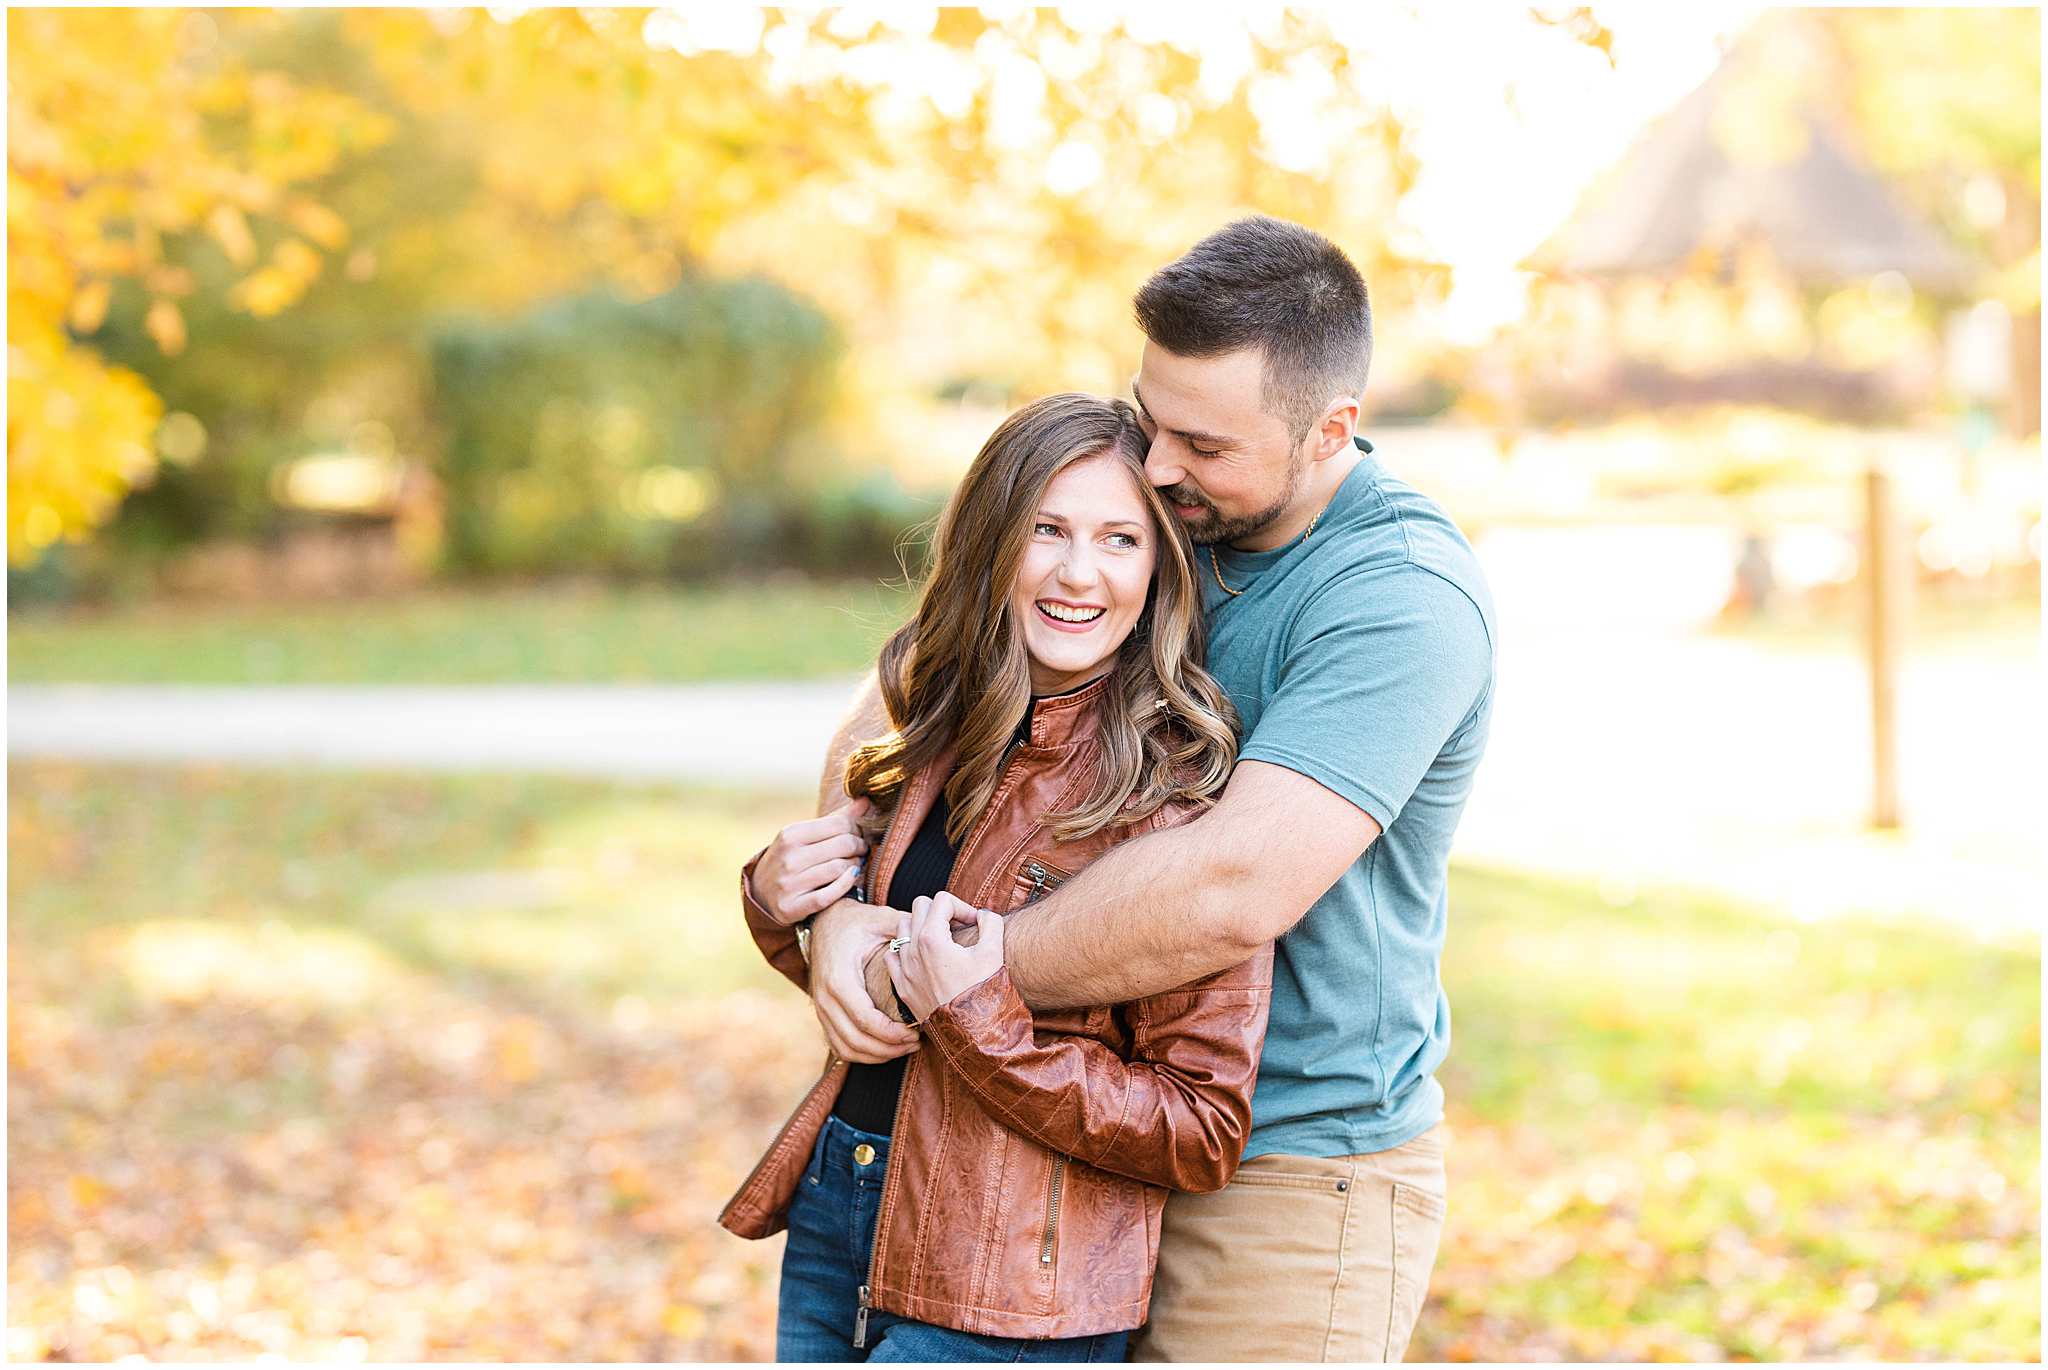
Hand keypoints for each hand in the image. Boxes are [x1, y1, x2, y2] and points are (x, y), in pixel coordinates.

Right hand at [749, 796, 871, 925]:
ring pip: (839, 868)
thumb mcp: (804, 835)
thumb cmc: (790, 858)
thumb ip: (836, 819)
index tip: (859, 834)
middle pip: (844, 845)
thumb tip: (866, 800)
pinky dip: (846, 885)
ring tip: (856, 864)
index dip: (857, 828)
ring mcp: (789, 883)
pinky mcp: (792, 906)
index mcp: (791, 834)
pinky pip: (830, 895)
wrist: (760, 893)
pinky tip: (851, 878)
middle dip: (860, 846)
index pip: (839, 824)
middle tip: (862, 850)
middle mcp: (788, 857)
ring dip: (856, 865)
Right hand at [809, 899, 919, 1062]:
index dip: (892, 1034)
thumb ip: (906, 928)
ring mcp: (820, 1008)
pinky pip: (838, 1046)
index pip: (865, 1020)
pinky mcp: (822, 1014)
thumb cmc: (855, 922)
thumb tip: (937, 936)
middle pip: (856, 1040)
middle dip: (889, 1049)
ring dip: (876, 1055)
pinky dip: (861, 1054)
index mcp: (840, 978)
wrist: (823, 922)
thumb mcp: (880, 919)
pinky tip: (885, 1049)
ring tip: (904, 1048)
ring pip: (846, 1048)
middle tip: (915, 1043)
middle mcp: (825, 997)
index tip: (915, 1034)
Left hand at [888, 892, 1003, 1020]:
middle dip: (940, 911)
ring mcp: (904, 969)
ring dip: (921, 926)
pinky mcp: (902, 986)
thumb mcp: (994, 952)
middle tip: (958, 927)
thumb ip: (991, 922)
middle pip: (920, 906)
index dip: (963, 906)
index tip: (975, 923)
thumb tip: (983, 915)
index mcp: (932, 938)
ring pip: (902, 927)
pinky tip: (923, 958)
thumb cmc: (983, 993)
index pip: (942, 900)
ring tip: (942, 940)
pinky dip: (905, 950)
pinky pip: (892, 955)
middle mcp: (912, 950)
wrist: (972, 1033)